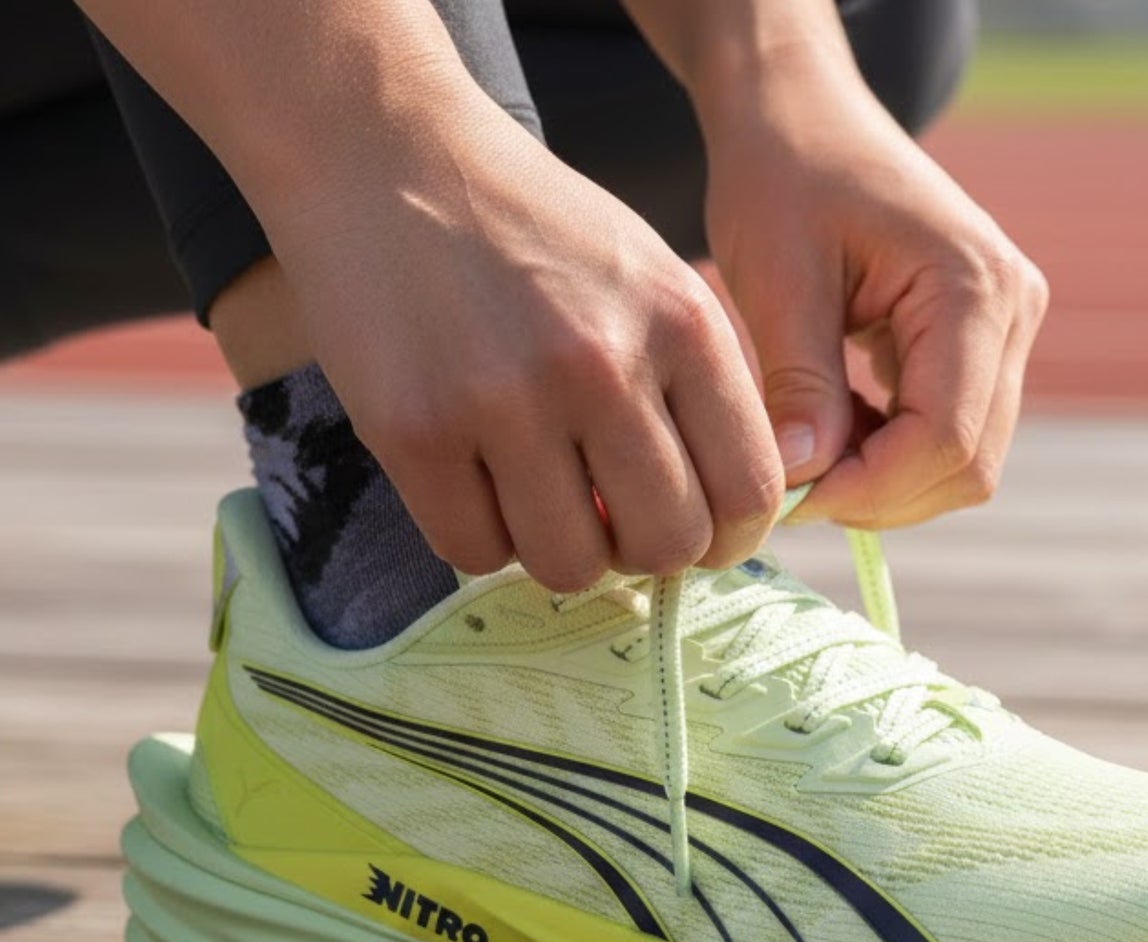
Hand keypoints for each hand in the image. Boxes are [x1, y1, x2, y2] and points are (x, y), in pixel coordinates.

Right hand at [260, 80, 781, 589]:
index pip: (748, 490)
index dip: (729, 538)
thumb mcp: (651, 281)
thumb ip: (697, 392)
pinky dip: (477, 537)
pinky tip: (470, 480)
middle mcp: (603, 364)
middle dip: (639, 551)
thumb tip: (722, 521)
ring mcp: (505, 400)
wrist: (382, 152)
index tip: (698, 535)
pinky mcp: (415, 430)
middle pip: (665, 546)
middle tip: (605, 515)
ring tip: (533, 492)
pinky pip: (474, 554)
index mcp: (682, 324)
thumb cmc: (531, 233)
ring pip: (570, 568)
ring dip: (556, 550)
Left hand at [699, 56, 1048, 528]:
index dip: (868, 489)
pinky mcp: (984, 346)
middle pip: (967, 463)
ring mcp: (1006, 330)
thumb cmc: (785, 176)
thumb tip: (801, 479)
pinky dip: (892, 456)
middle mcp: (1012, 311)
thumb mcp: (776, 278)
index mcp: (974, 287)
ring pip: (964, 461)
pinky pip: (952, 434)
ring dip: (885, 481)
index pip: (945, 437)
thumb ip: (798, 383)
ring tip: (810, 451)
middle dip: (878, 495)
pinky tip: (835, 431)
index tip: (790, 499)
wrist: (805, 118)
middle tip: (793, 490)